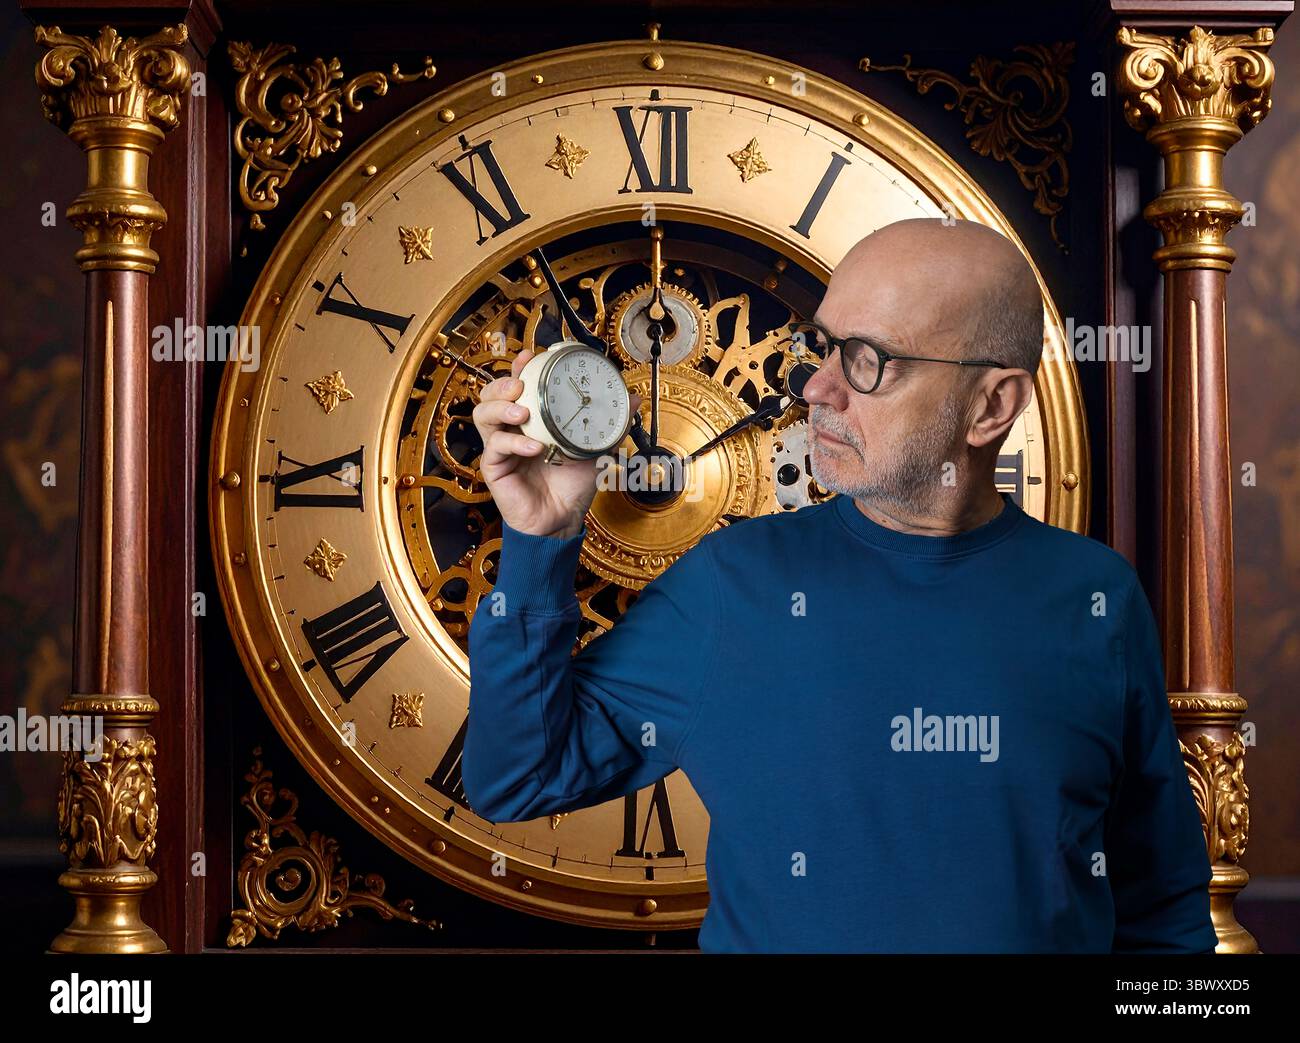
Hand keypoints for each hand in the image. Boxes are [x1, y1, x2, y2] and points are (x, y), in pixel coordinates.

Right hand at [473, 348, 640, 538]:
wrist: (563, 519)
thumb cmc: (573, 484)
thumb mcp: (596, 447)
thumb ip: (612, 422)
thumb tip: (634, 398)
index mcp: (531, 419)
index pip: (516, 386)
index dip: (519, 368)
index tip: (531, 356)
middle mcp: (511, 429)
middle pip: (490, 394)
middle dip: (502, 383)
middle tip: (521, 385)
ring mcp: (500, 447)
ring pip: (482, 414)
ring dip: (500, 407)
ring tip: (523, 412)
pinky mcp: (494, 467)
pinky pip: (495, 447)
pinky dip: (514, 443)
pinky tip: (534, 447)